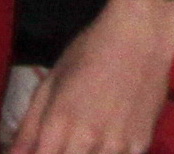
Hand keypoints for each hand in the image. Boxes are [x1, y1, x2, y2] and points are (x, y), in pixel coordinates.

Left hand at [12, 0, 173, 153]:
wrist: (144, 32)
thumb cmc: (92, 50)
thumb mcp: (52, 81)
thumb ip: (29, 126)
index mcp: (57, 124)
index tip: (44, 149)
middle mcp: (84, 140)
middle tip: (66, 142)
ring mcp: (115, 145)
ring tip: (88, 138)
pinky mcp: (141, 145)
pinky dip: (112, 153)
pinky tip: (111, 137)